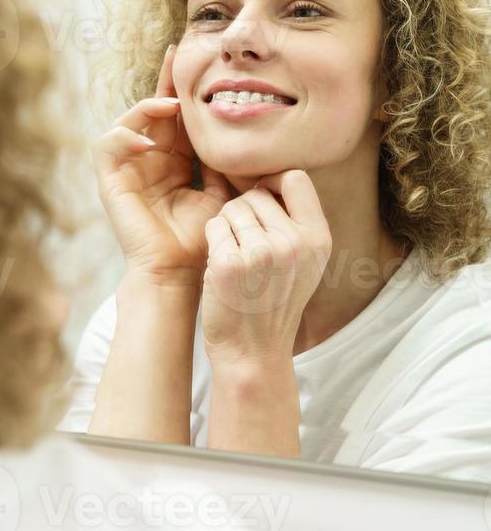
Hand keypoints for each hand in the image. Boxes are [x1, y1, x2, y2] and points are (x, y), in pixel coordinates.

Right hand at [91, 45, 232, 287]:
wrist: (179, 273)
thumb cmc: (202, 240)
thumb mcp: (223, 193)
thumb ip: (225, 163)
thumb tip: (246, 133)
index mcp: (175, 163)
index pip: (179, 119)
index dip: (185, 92)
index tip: (200, 62)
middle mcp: (149, 161)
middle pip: (153, 111)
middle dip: (165, 83)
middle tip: (178, 55)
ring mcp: (128, 170)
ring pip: (128, 121)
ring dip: (147, 107)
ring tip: (170, 106)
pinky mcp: (111, 182)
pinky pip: (107, 145)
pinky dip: (123, 134)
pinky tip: (147, 139)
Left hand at [201, 170, 332, 364]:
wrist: (253, 353)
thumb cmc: (273, 304)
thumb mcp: (305, 264)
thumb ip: (296, 223)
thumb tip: (270, 179)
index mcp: (318, 239)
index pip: (296, 178)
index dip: (273, 181)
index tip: (262, 198)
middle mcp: (294, 243)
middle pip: (257, 193)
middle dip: (244, 211)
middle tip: (245, 244)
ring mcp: (261, 253)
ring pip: (232, 208)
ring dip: (227, 227)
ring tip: (236, 258)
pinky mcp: (229, 263)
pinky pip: (214, 227)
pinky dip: (212, 242)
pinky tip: (222, 268)